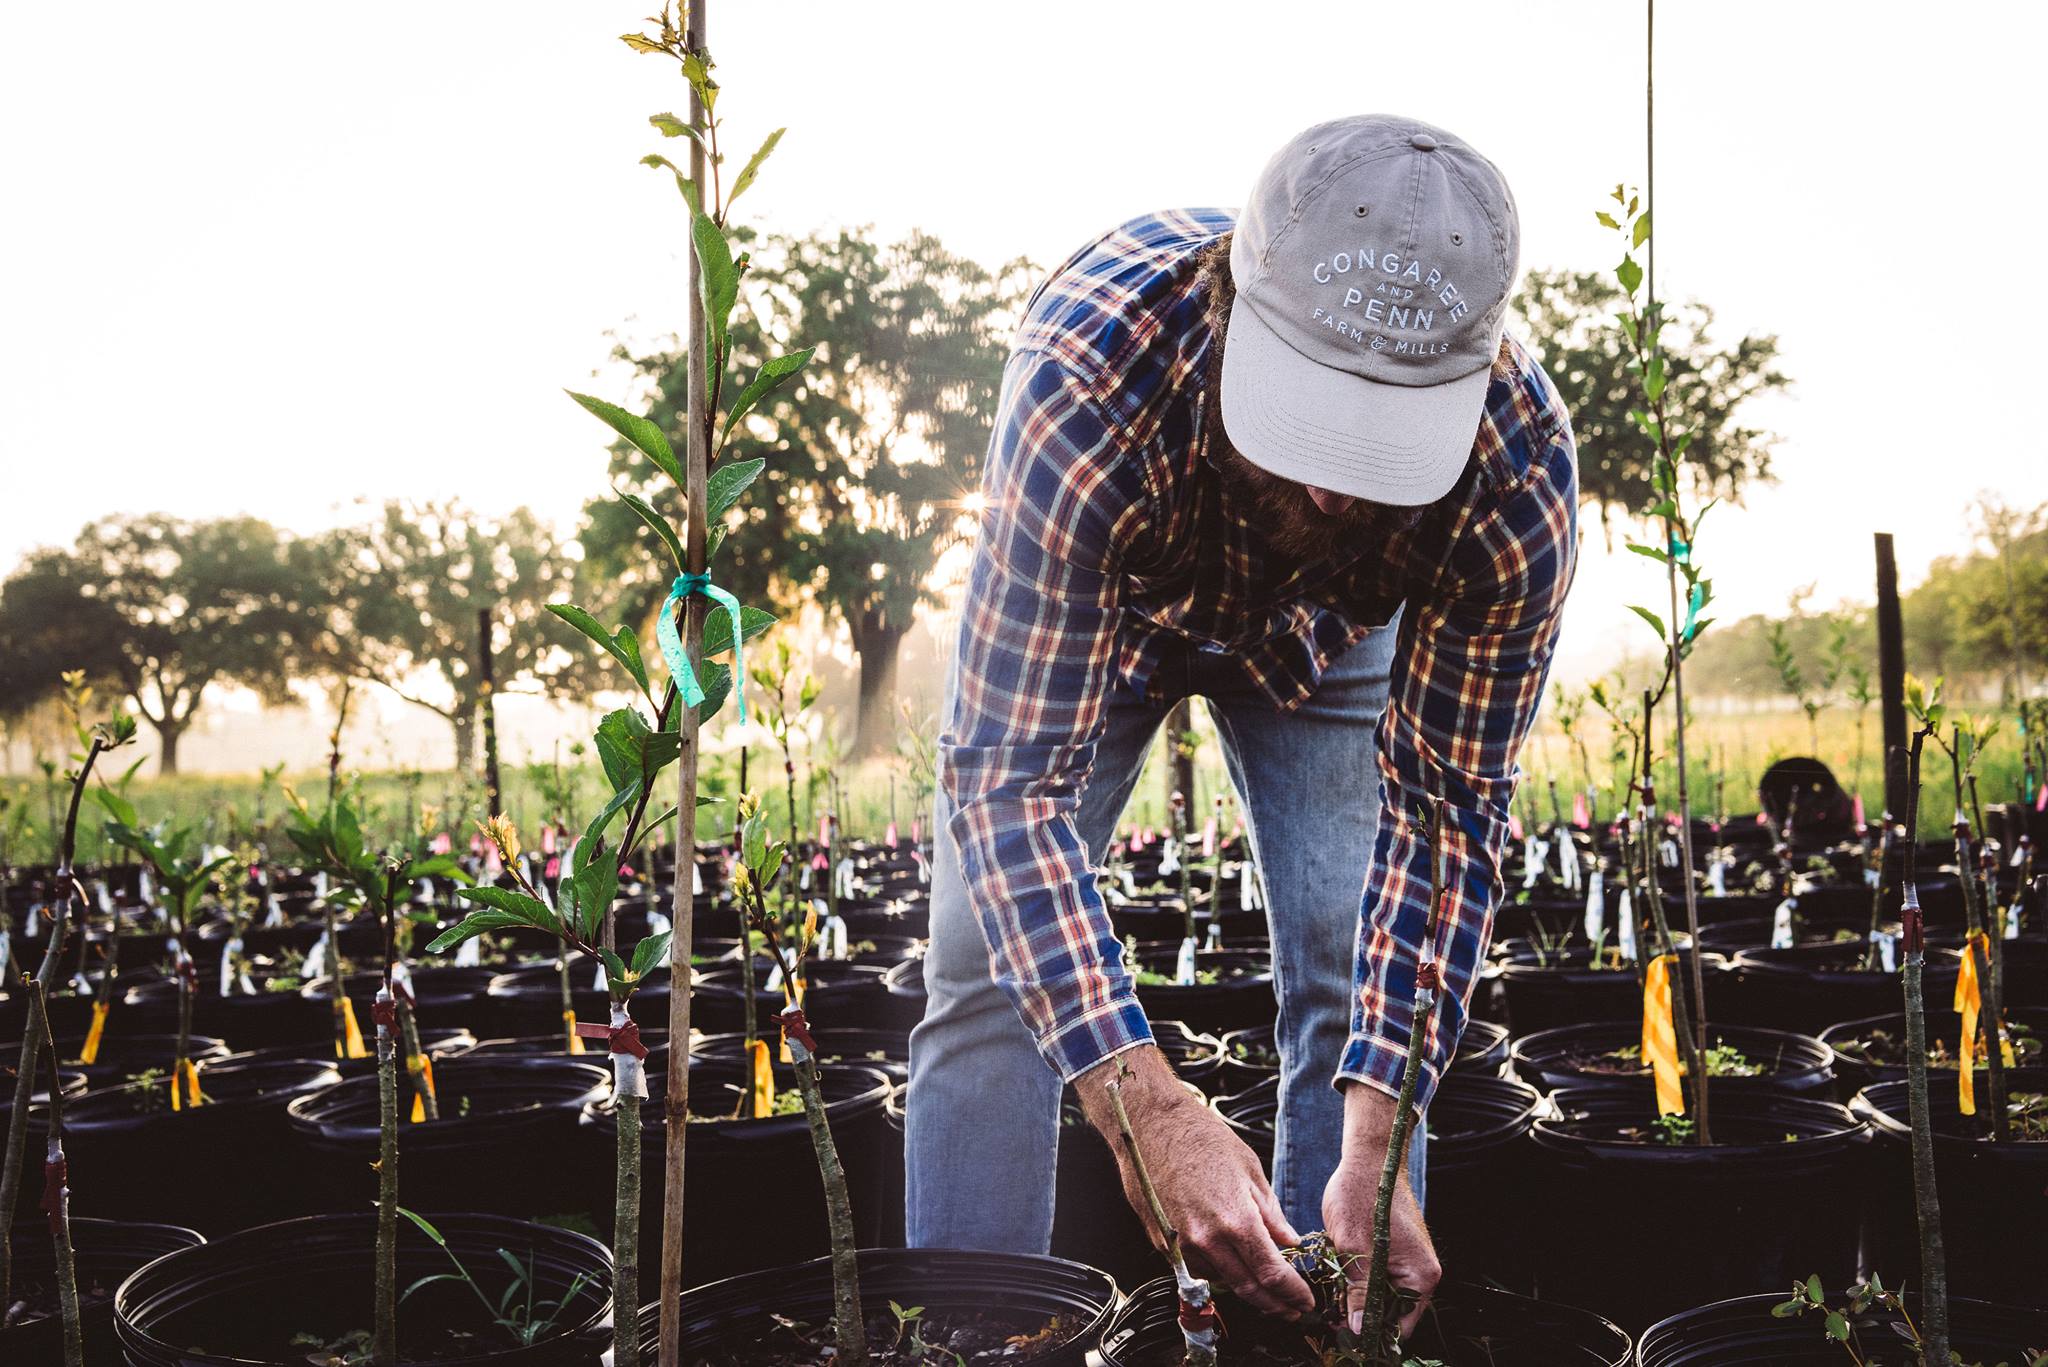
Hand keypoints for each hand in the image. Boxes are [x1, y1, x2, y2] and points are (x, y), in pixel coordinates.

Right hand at [1074, 1046, 1313, 1318]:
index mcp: (1236, 1220)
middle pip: (1248, 1289)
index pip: (1272, 1275)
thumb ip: (1271, 1215)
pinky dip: (1219, 1271)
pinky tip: (1231, 1261)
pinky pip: (1197, 1268)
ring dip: (1246, 1287)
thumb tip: (1290, 1243)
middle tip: (1292, 1308)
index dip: (1293, 1293)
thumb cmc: (1203, 1139)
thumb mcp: (1249, 1170)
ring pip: (1222, 1282)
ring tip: (1264, 1281)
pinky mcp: (1163, 1243)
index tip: (1306, 1301)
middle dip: (1275, 1304)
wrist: (1150, 1125)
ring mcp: (1181, 1245)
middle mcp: (1207, 1241)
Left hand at [1321, 1081, 1440, 1338]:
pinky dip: (1359, 1281)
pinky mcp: (1396, 1253)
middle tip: (1327, 1315)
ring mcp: (1410, 1263)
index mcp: (1420, 1277)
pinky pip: (1379, 1279)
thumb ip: (1360, 1292)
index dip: (1370, 1334)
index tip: (1339, 1333)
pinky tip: (1337, 1277)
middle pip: (1391, 1314)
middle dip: (1361, 1317)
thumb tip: (1361, 1330)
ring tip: (1329, 1295)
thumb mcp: (1354, 1248)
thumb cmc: (1363, 1195)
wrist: (1369, 1158)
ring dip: (1357, 1298)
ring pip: (1382, 1297)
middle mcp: (1422, 1274)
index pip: (1399, 1327)